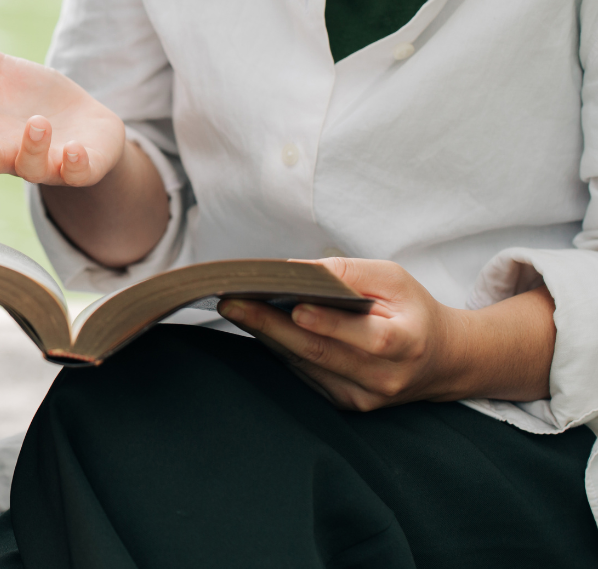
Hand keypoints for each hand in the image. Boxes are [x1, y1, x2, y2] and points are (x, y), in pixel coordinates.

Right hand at [0, 13, 125, 185]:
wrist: (84, 122)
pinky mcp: (83, 167)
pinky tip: (75, 149)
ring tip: (38, 123)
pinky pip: (77, 174)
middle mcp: (13, 155)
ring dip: (33, 148)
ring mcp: (48, 164)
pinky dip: (75, 165)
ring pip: (33, 167)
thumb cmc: (33, 99)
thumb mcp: (0, 72)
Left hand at [217, 258, 555, 410]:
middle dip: (272, 326)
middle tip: (233, 303)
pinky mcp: (347, 404)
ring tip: (236, 309)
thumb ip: (348, 274)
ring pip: (307, 365)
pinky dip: (281, 349)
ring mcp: (364, 397)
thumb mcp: (393, 279)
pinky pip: (306, 374)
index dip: (329, 323)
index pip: (366, 338)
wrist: (442, 361)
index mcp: (407, 344)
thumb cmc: (414, 312)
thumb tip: (295, 271)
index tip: (293, 306)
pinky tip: (259, 328)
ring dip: (268, 337)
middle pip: (321, 353)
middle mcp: (385, 379)